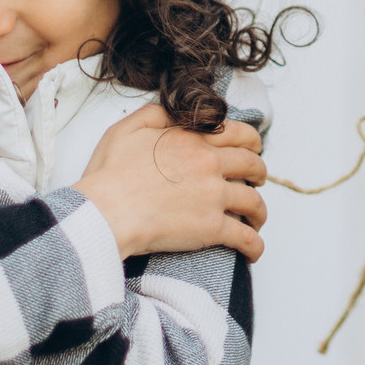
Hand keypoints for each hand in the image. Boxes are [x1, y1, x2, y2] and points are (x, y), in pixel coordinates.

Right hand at [72, 104, 269, 261]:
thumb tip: (176, 113)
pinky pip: (245, 237)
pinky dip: (255, 245)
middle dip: (259, 173)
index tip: (253, 150)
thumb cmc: (109, 174)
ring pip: (254, 202)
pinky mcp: (212, 227)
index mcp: (193, 140)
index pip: (238, 134)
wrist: (105, 212)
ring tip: (256, 220)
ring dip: (259, 212)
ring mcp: (214, 196)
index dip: (251, 142)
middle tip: (257, 180)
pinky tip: (253, 251)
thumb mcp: (127, 129)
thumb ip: (156, 114)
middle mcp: (210, 164)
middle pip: (252, 166)